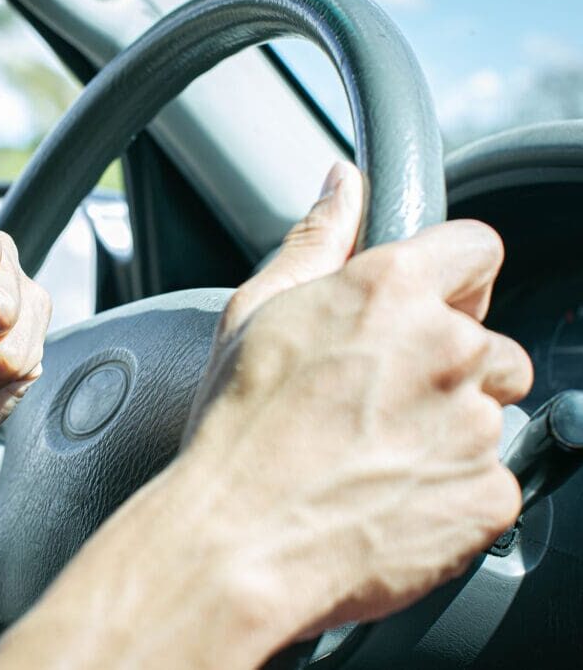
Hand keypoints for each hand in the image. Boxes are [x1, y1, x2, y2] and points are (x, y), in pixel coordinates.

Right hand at [182, 161, 532, 629]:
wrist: (237, 542)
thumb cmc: (235, 431)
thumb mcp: (256, 313)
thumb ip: (316, 238)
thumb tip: (343, 184)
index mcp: (391, 292)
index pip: (478, 248)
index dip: (454, 277)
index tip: (433, 306)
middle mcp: (447, 349)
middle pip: (487, 340)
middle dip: (448, 365)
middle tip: (377, 401)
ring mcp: (474, 424)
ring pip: (488, 413)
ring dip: (447, 429)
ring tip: (372, 456)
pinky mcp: (488, 493)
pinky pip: (489, 480)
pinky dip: (450, 489)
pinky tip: (387, 497)